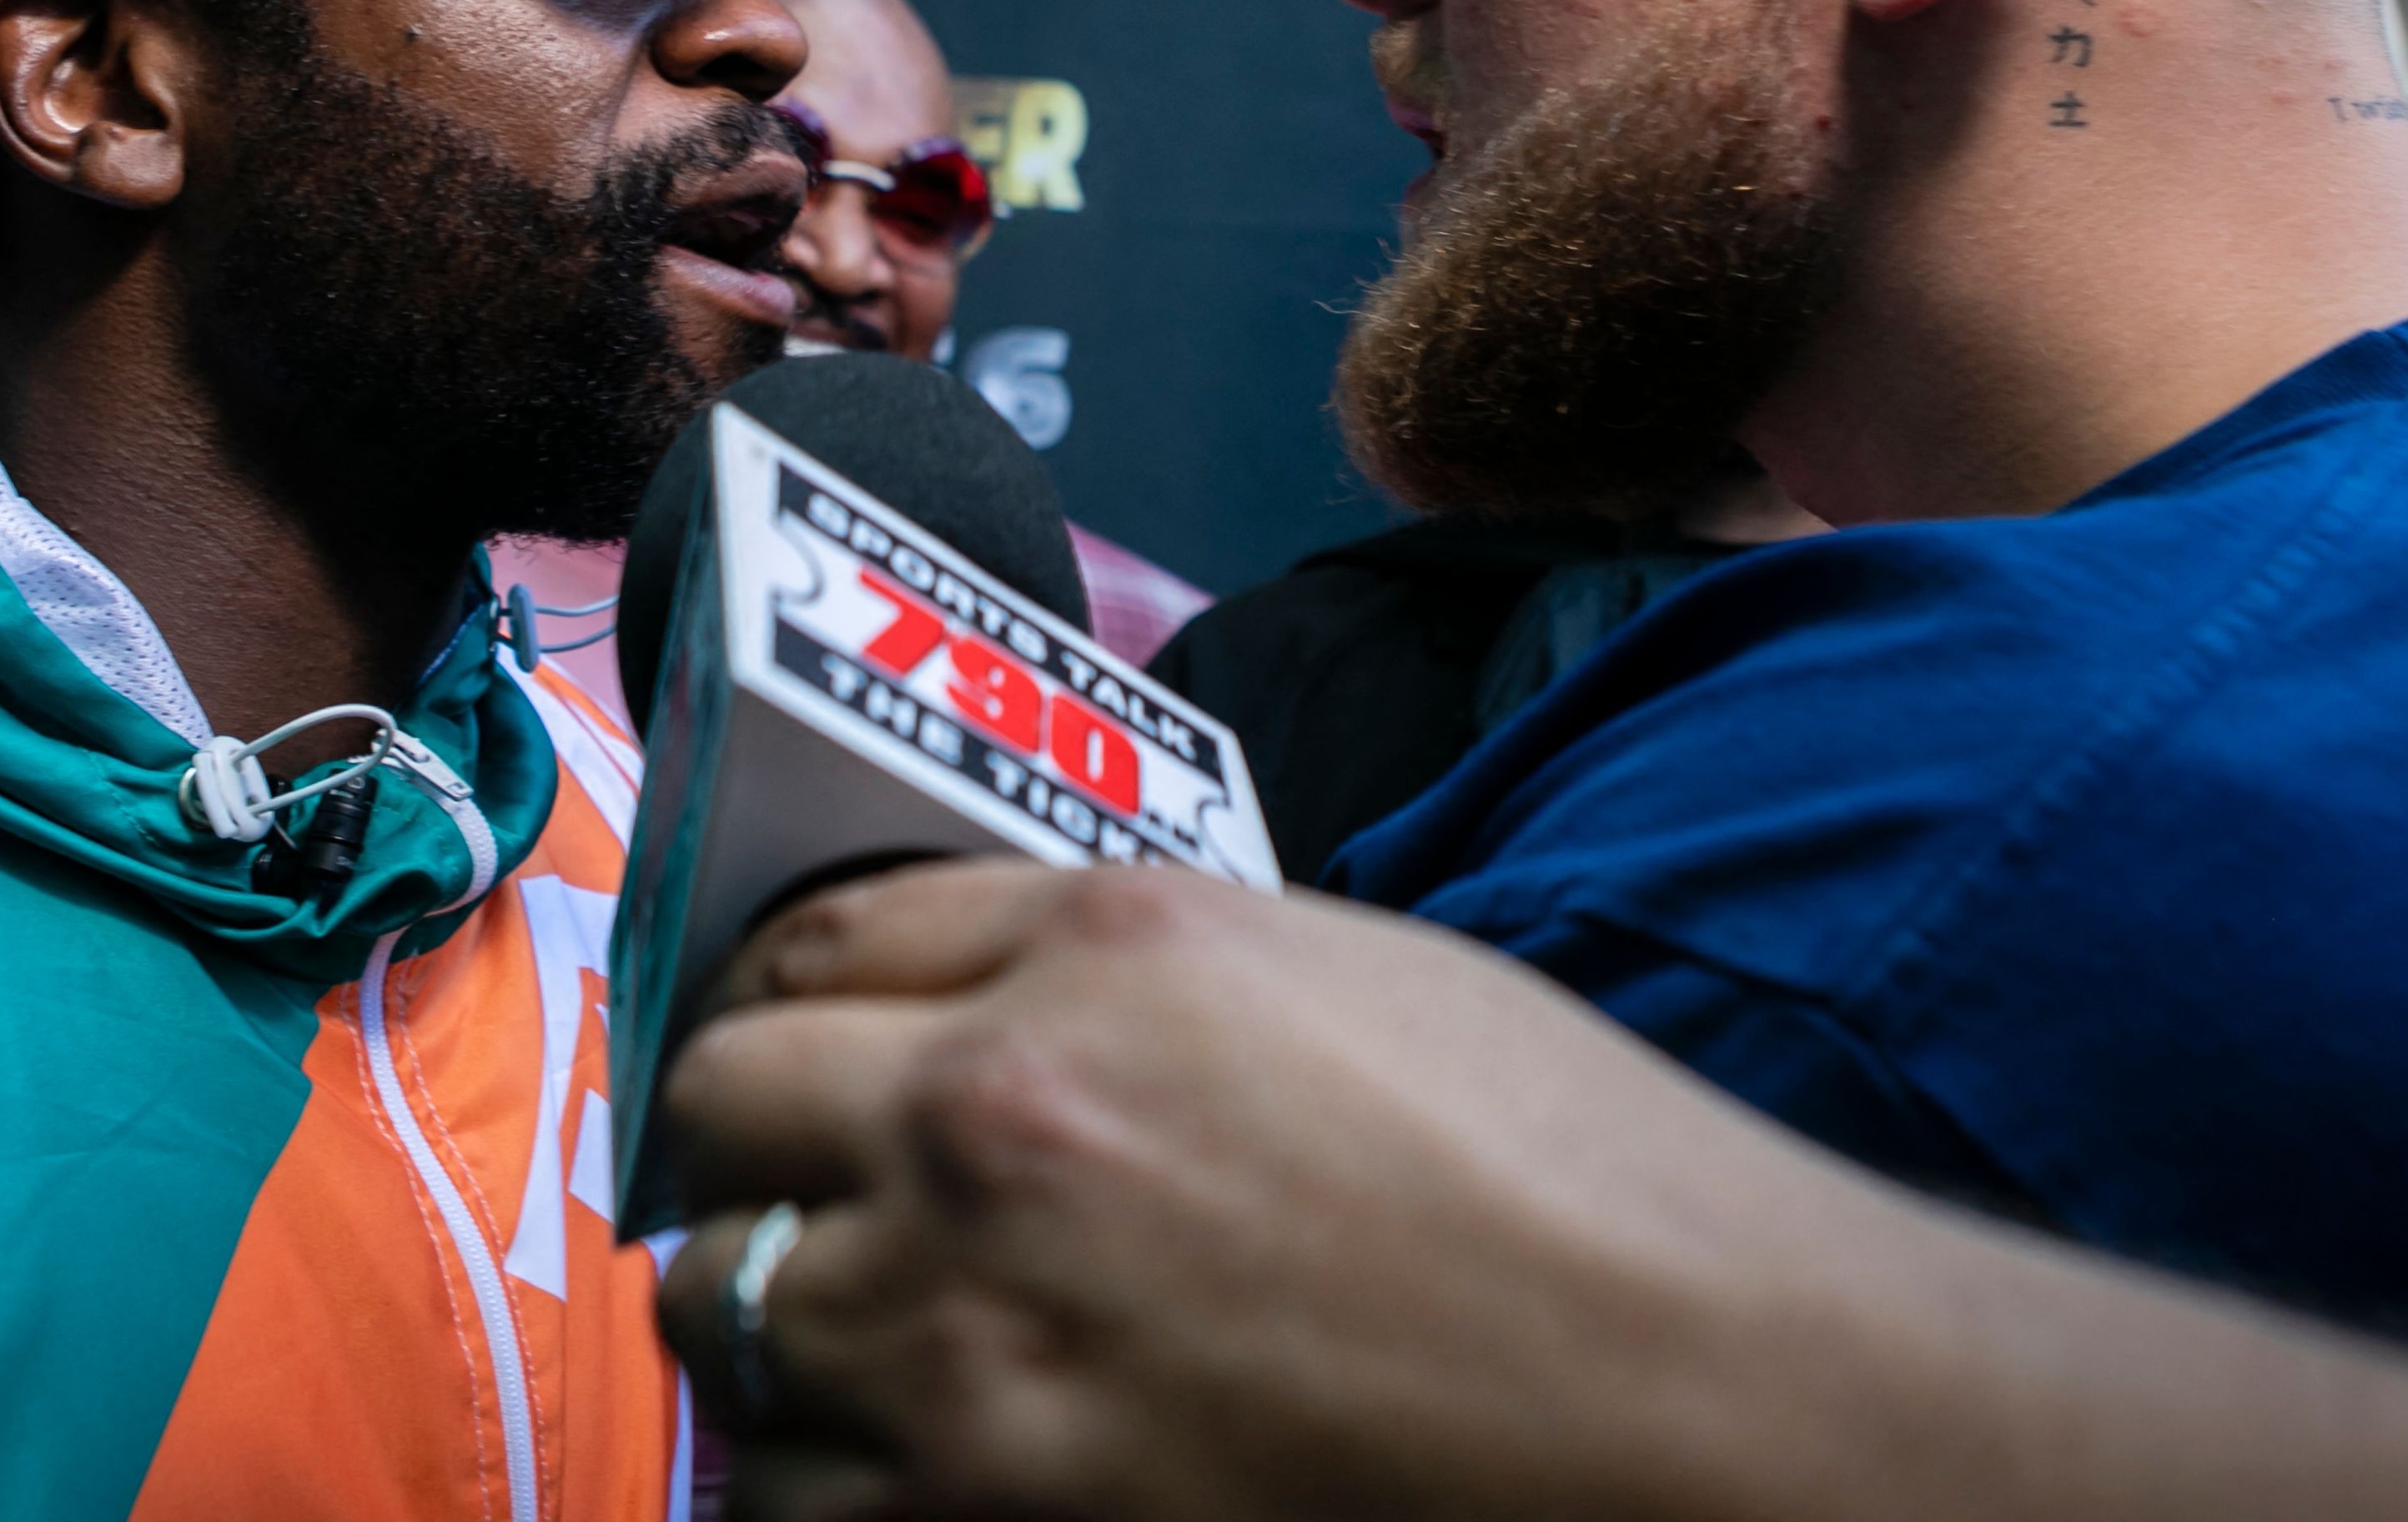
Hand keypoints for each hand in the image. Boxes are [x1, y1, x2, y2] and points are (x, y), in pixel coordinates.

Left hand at [654, 860, 1824, 1521]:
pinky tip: (924, 1470)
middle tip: (797, 1200)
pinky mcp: (989, 1513)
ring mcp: (973, 1328)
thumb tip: (984, 1013)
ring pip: (726, 1317)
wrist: (1687, 1397)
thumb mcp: (1331, 976)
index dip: (779, 1001)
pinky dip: (834, 1482)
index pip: (810, 942)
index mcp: (1097, 950)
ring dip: (781, 1330)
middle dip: (746, 1155)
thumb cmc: (1566, 1183)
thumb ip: (1117, 976)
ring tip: (872, 1355)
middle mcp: (997, 1115)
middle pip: (719, 1112)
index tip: (787, 1054)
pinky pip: (789, 1495)